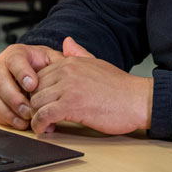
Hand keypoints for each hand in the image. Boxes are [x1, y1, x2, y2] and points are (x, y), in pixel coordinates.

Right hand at [0, 43, 63, 129]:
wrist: (32, 75)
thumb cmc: (43, 68)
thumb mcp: (53, 60)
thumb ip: (63, 57)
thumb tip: (70, 45)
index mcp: (16, 53)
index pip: (14, 60)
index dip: (22, 73)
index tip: (32, 86)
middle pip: (0, 80)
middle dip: (14, 97)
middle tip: (29, 109)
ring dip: (9, 111)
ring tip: (26, 119)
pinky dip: (5, 118)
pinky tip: (20, 123)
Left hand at [28, 37, 152, 135]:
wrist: (137, 100)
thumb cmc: (120, 87)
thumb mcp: (98, 63)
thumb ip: (79, 53)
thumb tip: (67, 41)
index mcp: (72, 62)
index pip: (40, 76)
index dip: (39, 92)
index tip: (44, 103)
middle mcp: (67, 71)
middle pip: (34, 89)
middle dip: (36, 105)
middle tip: (43, 116)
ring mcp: (68, 88)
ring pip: (36, 103)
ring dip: (37, 117)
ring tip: (45, 124)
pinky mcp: (71, 106)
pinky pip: (44, 115)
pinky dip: (40, 125)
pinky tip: (46, 130)